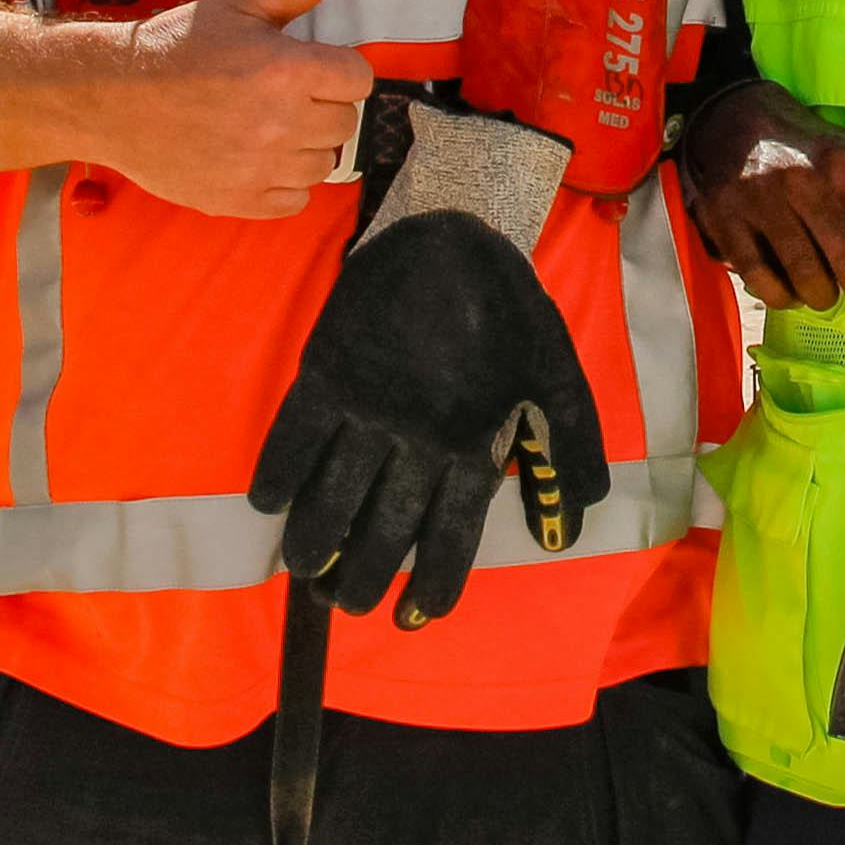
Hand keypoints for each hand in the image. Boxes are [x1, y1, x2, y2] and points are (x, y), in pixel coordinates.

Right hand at [100, 0, 375, 217]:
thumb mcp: (239, 6)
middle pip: (344, 122)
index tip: (310, 67)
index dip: (337, 70)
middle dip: (319, 105)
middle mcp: (281, 123)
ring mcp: (261, 167)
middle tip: (278, 95)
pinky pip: (296, 199)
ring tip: (264, 125)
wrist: (110, 97)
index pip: (359, 79)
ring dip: (303, 145)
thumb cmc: (176, 46)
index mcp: (287, 71)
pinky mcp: (240, 200)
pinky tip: (253, 156)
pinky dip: (282, 182)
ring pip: (323, 164)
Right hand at [250, 210, 608, 626]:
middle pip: (385, 528)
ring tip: (307, 574)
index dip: (433, 583)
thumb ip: (571, 448)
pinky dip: (277, 475)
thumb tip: (578, 522)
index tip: (416, 616)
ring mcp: (367, 406)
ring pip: (333, 495)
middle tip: (352, 604)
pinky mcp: (327, 371)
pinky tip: (266, 507)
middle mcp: (418, 436)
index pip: (451, 535)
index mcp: (474, 441)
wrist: (450, 228)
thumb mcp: (555, 375)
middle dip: (366, 578)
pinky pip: (292, 437)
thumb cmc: (508, 307)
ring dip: (316, 544)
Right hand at [678, 79, 844, 321]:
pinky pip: (762, 280)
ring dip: (823, 297)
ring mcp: (763, 201)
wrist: (731, 114)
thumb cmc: (802, 146)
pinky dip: (782, 297)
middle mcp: (807, 181)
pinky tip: (788, 289)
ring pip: (808, 279)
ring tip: (823, 289)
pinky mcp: (725, 219)